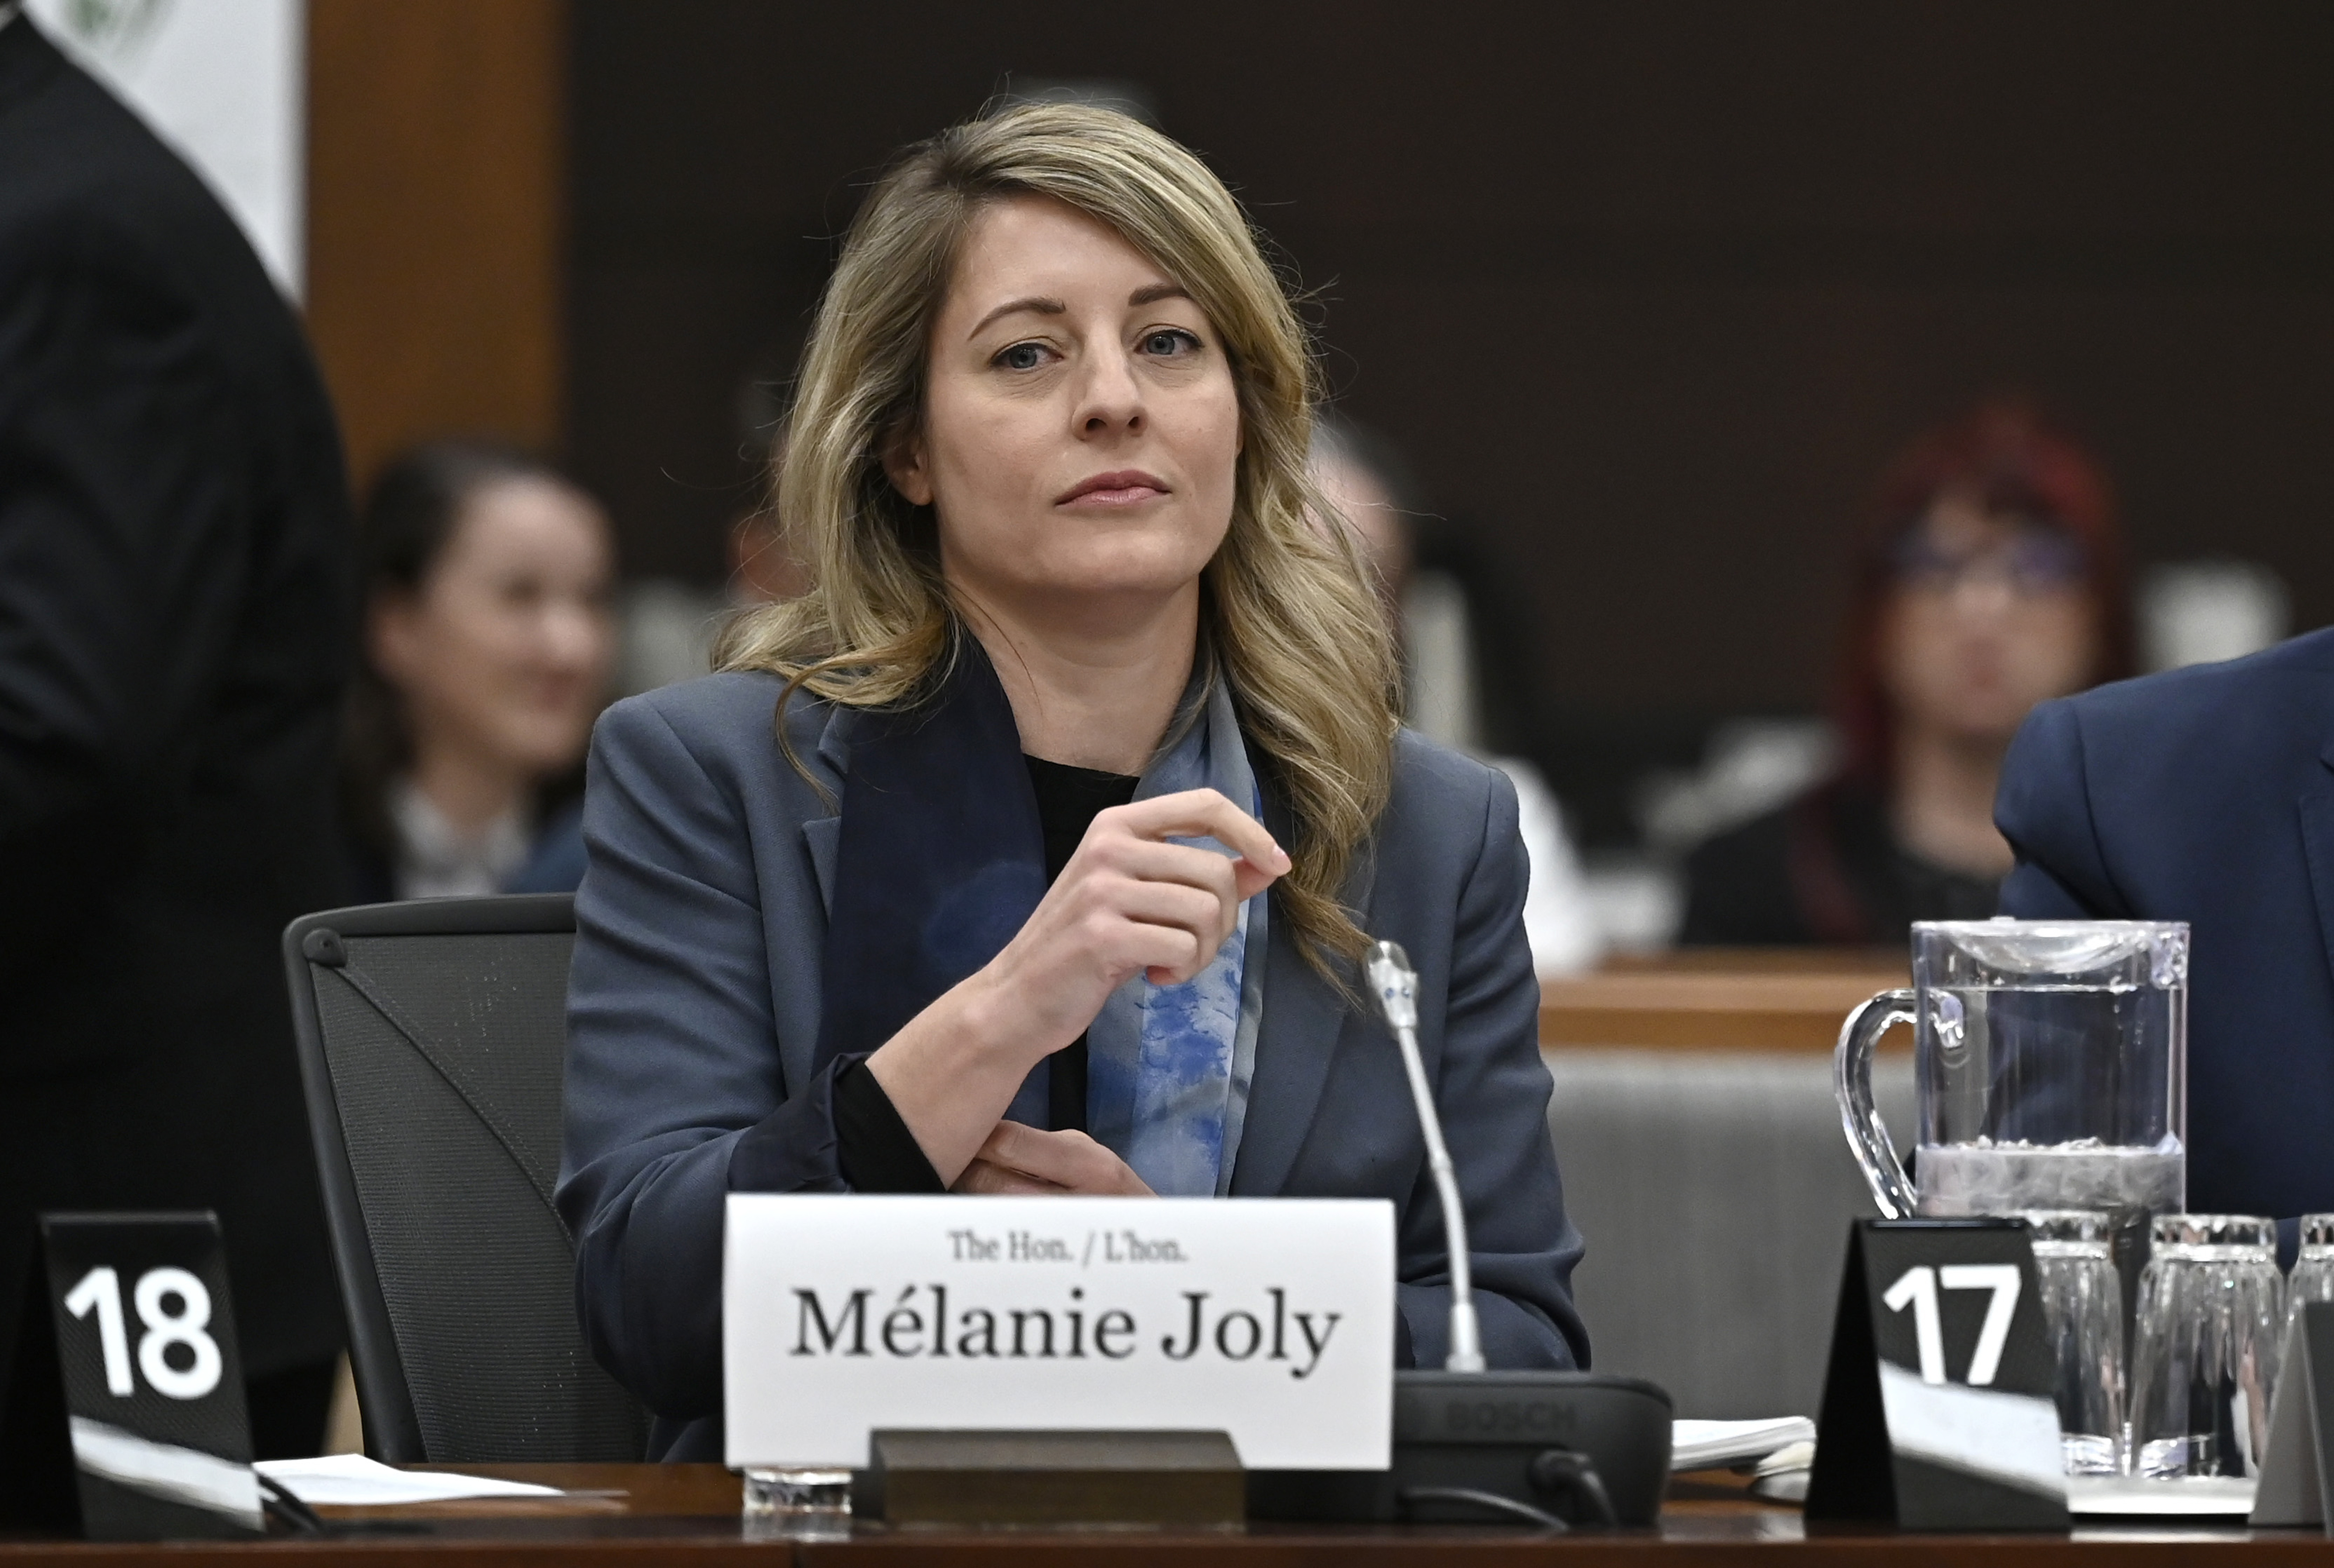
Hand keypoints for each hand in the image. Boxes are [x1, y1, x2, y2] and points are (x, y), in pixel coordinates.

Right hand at [866, 788, 1284, 1187]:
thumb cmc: (1088, 945)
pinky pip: (1183, 947)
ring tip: (1170, 961)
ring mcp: (1102, 888)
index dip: (1251, 832)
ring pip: (1206, 910)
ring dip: (1203, 951)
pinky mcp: (1101, 934)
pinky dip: (1182, 970)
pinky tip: (1154, 976)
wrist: (1019, 997)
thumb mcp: (1142, 897)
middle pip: (1216, 871)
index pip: (1205, 804)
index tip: (1279, 865)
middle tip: (1194, 946)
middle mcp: (1108, 846)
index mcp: (1118, 824)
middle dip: (1225, 920)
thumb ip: (1199, 876)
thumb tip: (1270, 864)